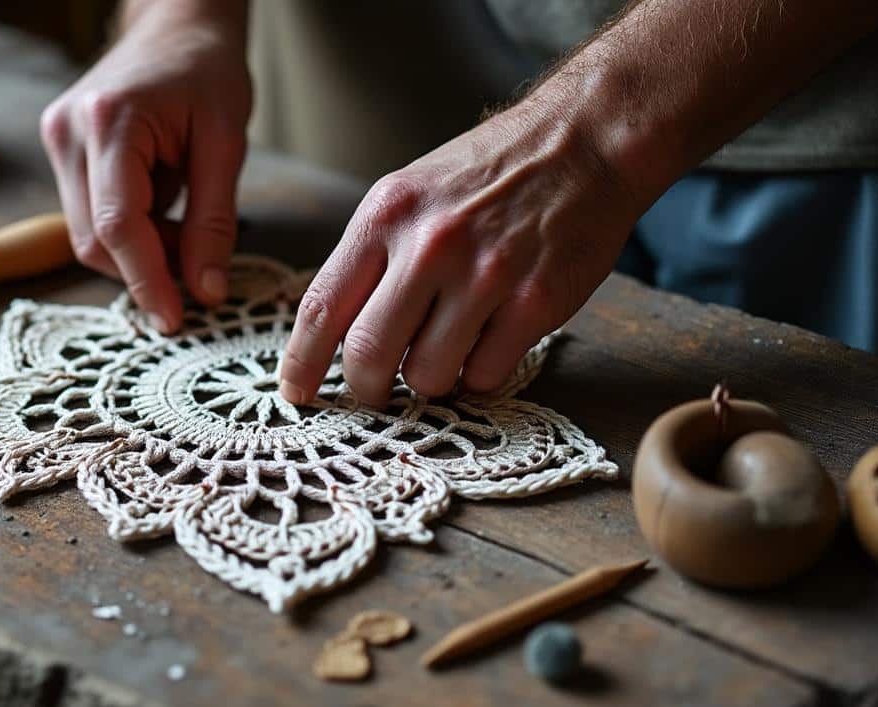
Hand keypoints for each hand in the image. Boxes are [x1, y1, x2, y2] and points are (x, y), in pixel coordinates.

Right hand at [39, 2, 250, 332]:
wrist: (176, 22)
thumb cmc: (207, 70)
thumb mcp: (226, 144)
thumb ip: (214, 221)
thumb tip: (206, 290)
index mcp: (110, 122)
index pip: (117, 224)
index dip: (146, 279)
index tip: (176, 319)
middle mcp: (69, 132)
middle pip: (93, 238)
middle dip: (144, 268)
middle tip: (198, 270)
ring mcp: (57, 140)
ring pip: (86, 233)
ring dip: (137, 249)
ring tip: (185, 227)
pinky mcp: (61, 149)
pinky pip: (88, 213)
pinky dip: (128, 228)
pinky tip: (163, 208)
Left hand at [279, 101, 643, 405]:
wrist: (583, 141)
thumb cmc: (487, 174)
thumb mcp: (408, 195)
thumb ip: (369, 257)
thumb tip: (328, 331)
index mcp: (386, 216)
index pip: (322, 307)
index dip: (300, 362)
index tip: (295, 393)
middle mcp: (429, 245)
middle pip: (368, 354)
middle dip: (366, 386)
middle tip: (376, 389)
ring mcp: (485, 275)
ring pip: (427, 375)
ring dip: (430, 379)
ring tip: (447, 347)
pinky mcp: (535, 302)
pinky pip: (485, 374)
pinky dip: (479, 372)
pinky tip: (489, 340)